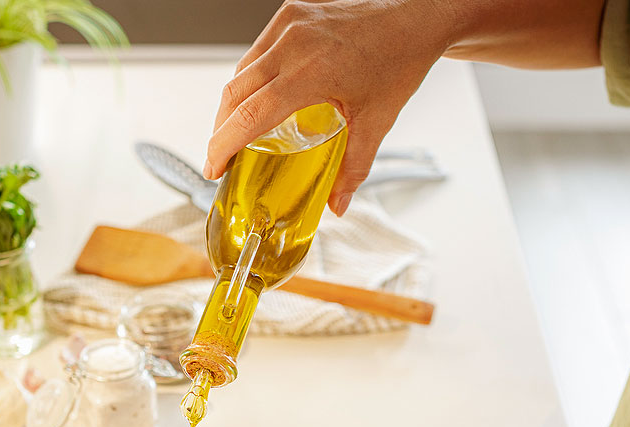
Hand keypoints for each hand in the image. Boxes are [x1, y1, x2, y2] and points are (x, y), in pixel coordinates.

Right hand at [204, 0, 456, 214]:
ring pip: (242, 71)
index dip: (224, 145)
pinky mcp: (290, 13)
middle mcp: (293, 42)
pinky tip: (258, 99)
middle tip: (221, 158)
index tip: (214, 167)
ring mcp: (289, 24)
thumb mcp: (378, 121)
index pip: (251, 114)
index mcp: (312, 71)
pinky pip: (257, 52)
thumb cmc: (399, 61)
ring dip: (233, 104)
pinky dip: (250, 79)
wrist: (415, 18)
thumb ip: (354, 167)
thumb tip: (336, 205)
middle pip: (235, 93)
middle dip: (221, 129)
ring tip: (236, 133)